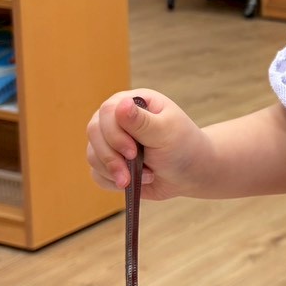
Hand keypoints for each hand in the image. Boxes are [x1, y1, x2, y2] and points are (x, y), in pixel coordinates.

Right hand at [85, 89, 211, 199]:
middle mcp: (118, 119)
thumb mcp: (166, 133)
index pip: (107, 111)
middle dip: (111, 157)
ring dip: (115, 172)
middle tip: (130, 174)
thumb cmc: (184, 147)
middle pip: (94, 132)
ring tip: (144, 177)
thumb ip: (142, 121)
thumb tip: (121, 104)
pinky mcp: (110, 162)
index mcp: (133, 103)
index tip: (132, 152)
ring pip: (93, 154)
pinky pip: (97, 174)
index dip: (115, 134)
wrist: (192, 173)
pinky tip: (134, 182)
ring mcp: (112, 141)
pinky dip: (113, 182)